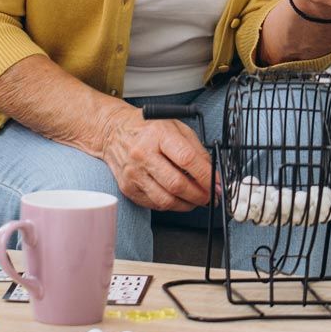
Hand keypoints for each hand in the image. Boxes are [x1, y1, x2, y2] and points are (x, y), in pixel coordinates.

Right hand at [97, 109, 214, 210]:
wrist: (113, 132)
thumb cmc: (146, 128)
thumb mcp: (175, 126)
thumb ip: (195, 148)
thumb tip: (212, 173)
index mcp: (158, 134)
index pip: (187, 159)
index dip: (206, 176)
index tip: (217, 184)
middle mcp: (143, 154)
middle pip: (177, 184)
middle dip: (200, 195)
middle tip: (210, 196)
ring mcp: (133, 173)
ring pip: (166, 200)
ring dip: (187, 204)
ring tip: (196, 200)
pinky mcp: (127, 188)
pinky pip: (154, 204)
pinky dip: (171, 205)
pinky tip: (177, 198)